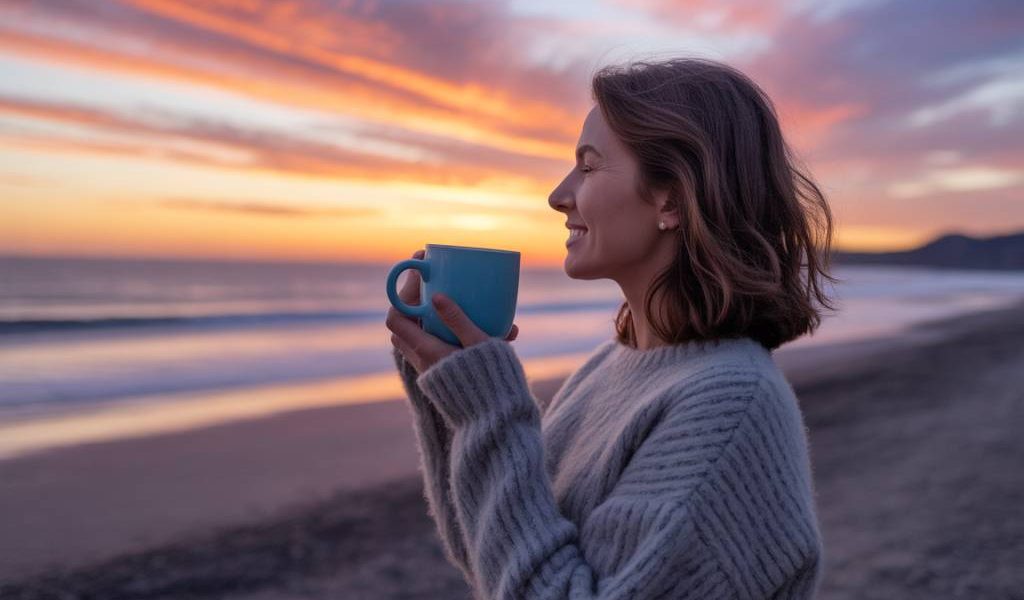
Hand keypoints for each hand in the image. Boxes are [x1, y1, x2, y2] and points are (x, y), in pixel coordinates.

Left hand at [386, 249, 518, 373]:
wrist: (496, 422)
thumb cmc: (491, 381)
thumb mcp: (478, 345)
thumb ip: (458, 320)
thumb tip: (436, 295)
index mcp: (426, 350)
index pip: (396, 316)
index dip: (401, 289)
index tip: (420, 265)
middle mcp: (422, 360)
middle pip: (404, 322)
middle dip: (415, 297)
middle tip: (436, 276)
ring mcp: (430, 368)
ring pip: (417, 334)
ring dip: (430, 313)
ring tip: (452, 295)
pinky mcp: (441, 374)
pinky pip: (433, 345)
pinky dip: (443, 329)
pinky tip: (473, 321)